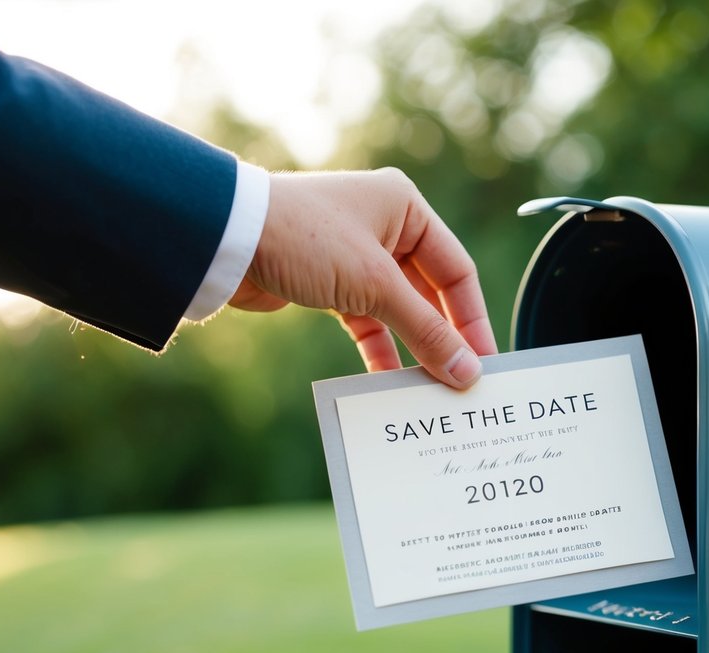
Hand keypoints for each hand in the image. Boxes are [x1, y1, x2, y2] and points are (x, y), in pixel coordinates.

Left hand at [229, 168, 497, 388]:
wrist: (225, 240)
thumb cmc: (302, 239)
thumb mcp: (375, 285)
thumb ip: (425, 331)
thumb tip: (466, 371)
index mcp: (405, 208)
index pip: (457, 271)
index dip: (472, 320)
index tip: (483, 363)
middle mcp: (384, 226)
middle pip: (428, 293)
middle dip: (442, 339)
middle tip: (460, 382)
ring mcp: (354, 255)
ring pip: (396, 310)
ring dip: (411, 348)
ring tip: (426, 388)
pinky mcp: (327, 282)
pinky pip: (365, 320)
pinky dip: (377, 348)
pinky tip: (385, 380)